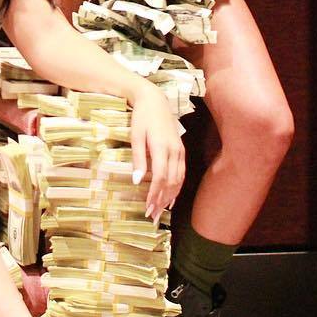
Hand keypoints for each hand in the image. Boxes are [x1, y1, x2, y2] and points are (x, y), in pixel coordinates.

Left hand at [129, 85, 184, 221]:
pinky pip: (181, 173)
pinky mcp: (181, 151)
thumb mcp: (136, 135)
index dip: (155, 194)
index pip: (160, 177)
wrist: (155, 100)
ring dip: (170, 197)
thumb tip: (135, 181)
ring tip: (161, 210)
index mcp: (162, 147)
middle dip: (162, 200)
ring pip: (178, 180)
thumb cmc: (142, 117)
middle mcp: (175, 152)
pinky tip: (171, 197)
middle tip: (152, 215)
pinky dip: (177, 187)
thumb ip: (138, 158)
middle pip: (171, 182)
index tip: (147, 208)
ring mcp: (180, 152)